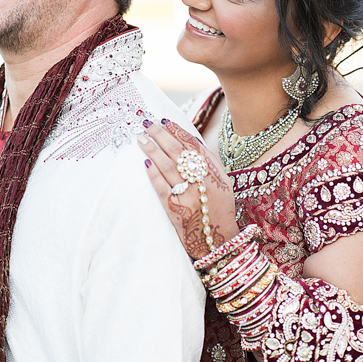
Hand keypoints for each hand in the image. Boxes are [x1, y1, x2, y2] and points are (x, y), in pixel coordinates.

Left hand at [138, 119, 238, 258]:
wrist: (219, 241)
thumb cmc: (219, 208)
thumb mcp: (221, 181)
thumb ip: (207, 162)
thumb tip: (186, 139)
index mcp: (214, 172)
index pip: (193, 145)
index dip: (178, 130)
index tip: (165, 120)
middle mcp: (203, 182)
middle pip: (178, 151)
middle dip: (161, 135)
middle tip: (147, 123)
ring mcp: (190, 196)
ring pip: (168, 166)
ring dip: (153, 150)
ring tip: (142, 138)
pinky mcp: (177, 211)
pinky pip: (162, 187)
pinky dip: (153, 173)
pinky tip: (145, 162)